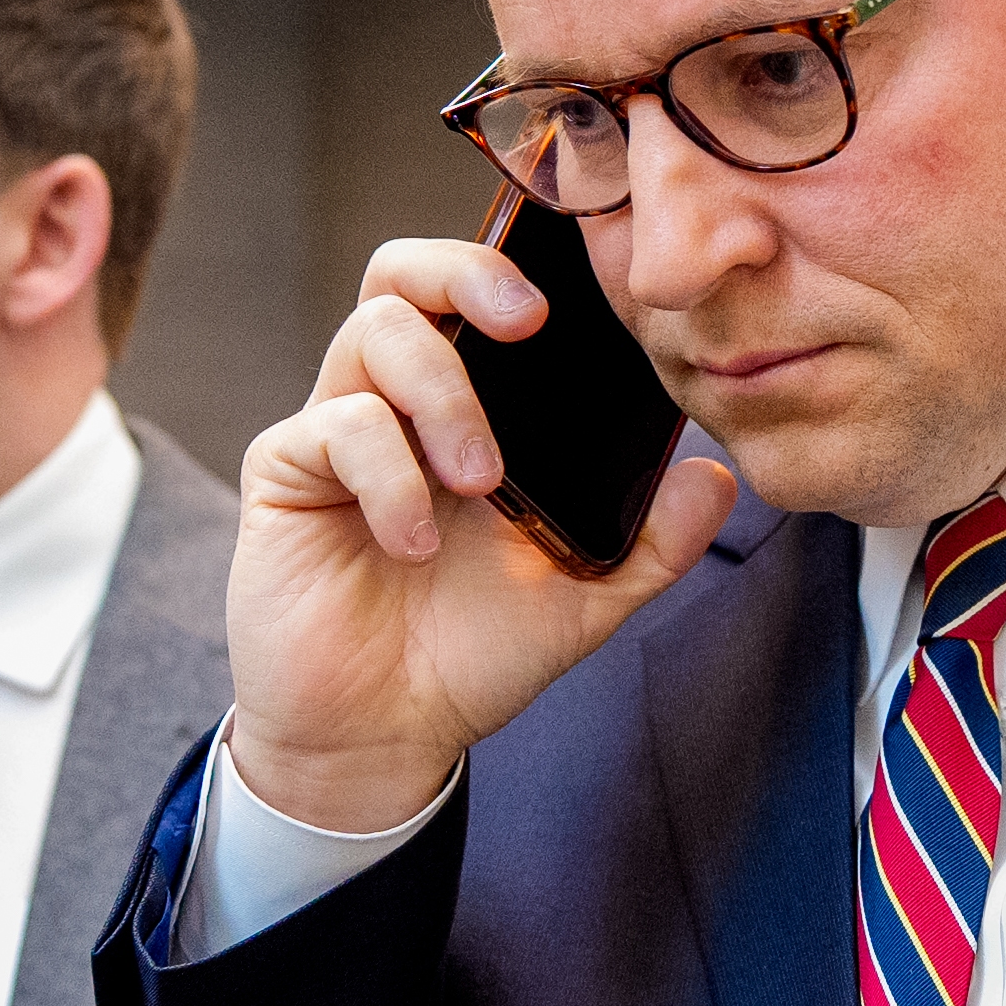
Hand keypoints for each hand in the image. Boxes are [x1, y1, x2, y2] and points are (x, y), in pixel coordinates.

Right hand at [224, 235, 737, 832]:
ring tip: (479, 482)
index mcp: (469, 412)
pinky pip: (338, 424)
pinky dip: (389, 475)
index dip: (516, 270)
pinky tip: (414, 542)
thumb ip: (652, 542)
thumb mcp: (584, 599)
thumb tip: (717, 478)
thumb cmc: (469, 654)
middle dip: (467, 272)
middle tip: (525, 327)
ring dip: (444, 395)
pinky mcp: (288, 471)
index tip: (573, 305)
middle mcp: (398, 404)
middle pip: (405, 272)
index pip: (476, 297)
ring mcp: (337, 429)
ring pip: (377, 330)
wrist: (384, 736)